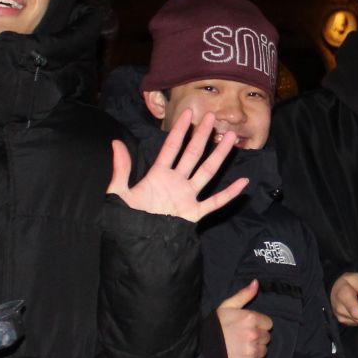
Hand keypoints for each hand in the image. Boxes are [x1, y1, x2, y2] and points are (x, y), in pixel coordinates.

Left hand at [110, 109, 247, 222]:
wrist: (136, 244)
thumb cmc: (127, 220)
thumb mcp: (119, 193)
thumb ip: (121, 169)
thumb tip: (116, 143)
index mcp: (158, 175)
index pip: (171, 148)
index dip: (179, 131)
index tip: (188, 113)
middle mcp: (176, 182)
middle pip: (192, 154)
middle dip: (202, 136)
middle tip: (212, 117)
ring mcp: (187, 197)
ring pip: (207, 172)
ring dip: (219, 155)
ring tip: (231, 138)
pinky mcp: (194, 214)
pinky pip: (215, 202)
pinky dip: (229, 194)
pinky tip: (242, 182)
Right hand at [217, 279, 272, 357]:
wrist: (201, 345)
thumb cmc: (216, 324)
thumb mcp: (228, 306)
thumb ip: (244, 295)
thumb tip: (256, 282)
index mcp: (250, 318)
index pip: (268, 324)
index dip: (259, 325)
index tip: (248, 327)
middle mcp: (253, 334)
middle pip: (267, 337)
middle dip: (257, 337)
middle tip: (243, 337)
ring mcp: (251, 350)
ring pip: (263, 351)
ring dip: (255, 349)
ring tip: (240, 347)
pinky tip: (240, 356)